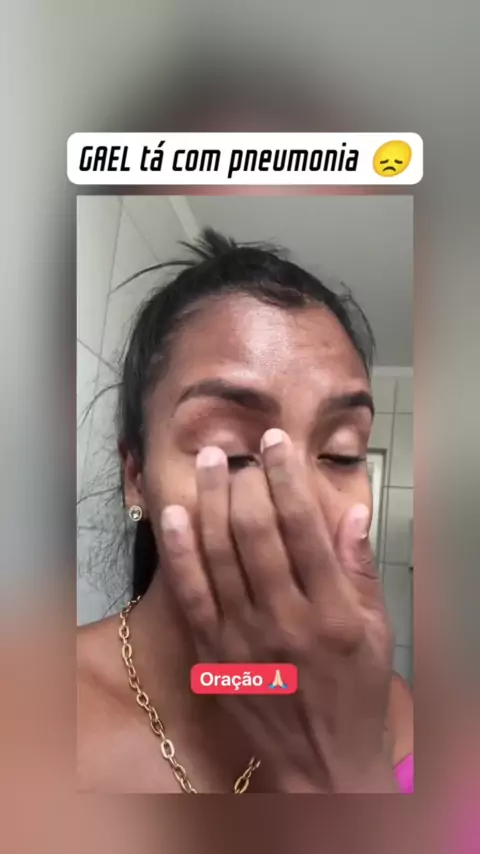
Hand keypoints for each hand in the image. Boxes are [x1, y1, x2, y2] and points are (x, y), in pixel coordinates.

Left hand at [160, 429, 395, 792]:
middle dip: (244, 481)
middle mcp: (284, 620)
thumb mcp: (377, 632)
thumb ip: (360, 571)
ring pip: (219, 554)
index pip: (303, 528)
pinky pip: (189, 594)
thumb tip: (351, 513)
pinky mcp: (212, 654)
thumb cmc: (354, 691)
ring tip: (207, 461)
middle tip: (237, 448)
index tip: (275, 443)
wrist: (320, 764)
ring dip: (211, 501)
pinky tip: (174, 514)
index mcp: (331, 612)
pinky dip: (179, 551)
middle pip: (256, 534)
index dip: (286, 477)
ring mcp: (242, 638)